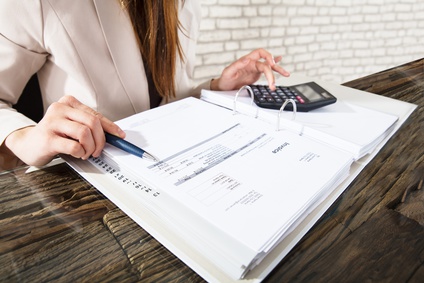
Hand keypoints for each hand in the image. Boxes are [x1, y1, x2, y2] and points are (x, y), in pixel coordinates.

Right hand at [4, 95, 124, 165]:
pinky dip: (80, 152)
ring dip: (90, 147)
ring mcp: (52, 122)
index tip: (120, 135)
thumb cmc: (53, 135)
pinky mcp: (48, 138)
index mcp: (69, 103)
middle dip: (100, 140)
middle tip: (98, 150)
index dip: (110, 127)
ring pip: (84, 133)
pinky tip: (77, 154)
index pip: (95, 114)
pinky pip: (74, 146)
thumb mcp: (72, 126)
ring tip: (86, 153)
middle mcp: (60, 108)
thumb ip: (89, 126)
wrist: (27, 144)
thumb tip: (113, 134)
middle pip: (92, 122)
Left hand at [210, 48, 289, 90]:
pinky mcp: (256, 75)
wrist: (224, 87)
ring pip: (269, 67)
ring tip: (286, 74)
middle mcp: (252, 63)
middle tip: (272, 83)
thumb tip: (247, 58)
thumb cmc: (225, 79)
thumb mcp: (229, 72)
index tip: (271, 63)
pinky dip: (274, 68)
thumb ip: (237, 64)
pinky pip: (267, 70)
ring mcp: (255, 69)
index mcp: (247, 60)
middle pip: (267, 64)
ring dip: (278, 70)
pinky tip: (280, 66)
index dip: (267, 56)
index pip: (260, 53)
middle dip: (272, 72)